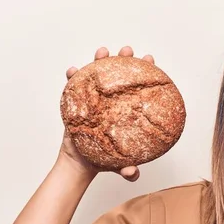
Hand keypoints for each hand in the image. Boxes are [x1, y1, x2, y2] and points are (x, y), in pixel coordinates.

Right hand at [57, 46, 154, 181]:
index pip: (138, 88)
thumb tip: (133, 174)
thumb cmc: (106, 161)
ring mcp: (94, 99)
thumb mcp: (120, 166)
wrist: (82, 164)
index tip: (151, 60)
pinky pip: (73, 86)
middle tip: (128, 50)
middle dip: (124, 58)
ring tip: (103, 51)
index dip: (145, 72)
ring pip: (97, 75)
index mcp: (127, 110)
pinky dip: (72, 76)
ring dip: (99, 60)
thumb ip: (128, 170)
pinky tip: (72, 70)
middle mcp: (112, 101)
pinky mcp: (77, 102)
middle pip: (119, 75)